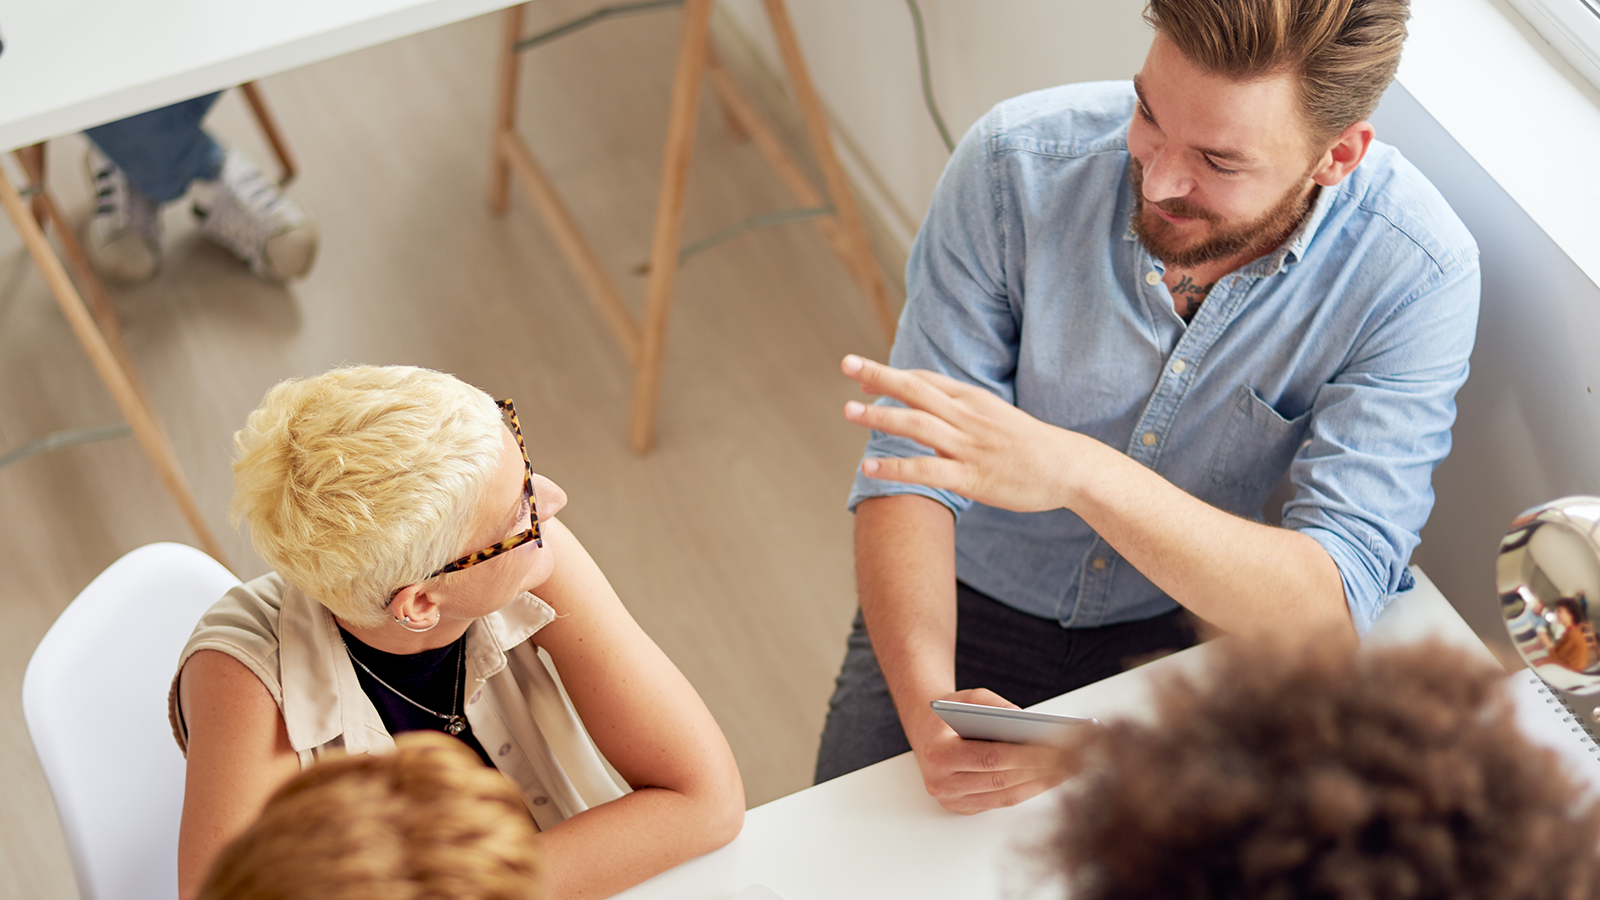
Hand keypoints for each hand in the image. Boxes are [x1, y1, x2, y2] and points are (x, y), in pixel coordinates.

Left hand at [841, 355, 1086, 511]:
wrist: (1069, 468)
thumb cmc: (1030, 446)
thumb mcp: (995, 418)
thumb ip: (961, 416)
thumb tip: (928, 422)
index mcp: (973, 400)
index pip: (925, 379)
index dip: (891, 374)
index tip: (861, 373)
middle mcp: (967, 416)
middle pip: (915, 389)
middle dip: (878, 375)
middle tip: (845, 363)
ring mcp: (968, 446)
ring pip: (916, 425)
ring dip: (879, 417)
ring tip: (848, 410)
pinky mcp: (972, 477)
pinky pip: (927, 469)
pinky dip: (895, 467)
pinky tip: (868, 468)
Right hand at [908, 688, 1078, 814]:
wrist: (925, 729)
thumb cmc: (950, 712)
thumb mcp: (970, 697)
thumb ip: (996, 706)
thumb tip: (1028, 722)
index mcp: (938, 753)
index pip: (989, 759)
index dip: (1025, 757)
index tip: (1056, 750)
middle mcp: (941, 782)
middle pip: (1000, 780)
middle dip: (1040, 771)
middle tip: (1072, 760)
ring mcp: (951, 799)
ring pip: (1004, 796)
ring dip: (1039, 784)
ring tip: (1068, 770)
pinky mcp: (962, 807)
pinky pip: (1000, 802)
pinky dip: (1026, 790)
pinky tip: (1048, 779)